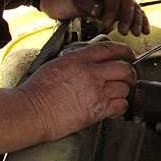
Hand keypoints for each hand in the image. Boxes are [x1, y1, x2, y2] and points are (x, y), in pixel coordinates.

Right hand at [18, 42, 136, 140]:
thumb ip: (76, 61)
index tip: (131, 54)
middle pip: (124, 68)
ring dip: (124, 91)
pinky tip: (114, 108)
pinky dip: (120, 106)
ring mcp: (95, 91)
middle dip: (130, 73)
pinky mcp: (97, 110)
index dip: (125, 50)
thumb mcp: (55, 65)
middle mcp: (90, 73)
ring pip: (124, 87)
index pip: (110, 49)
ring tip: (116, 94)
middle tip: (129, 78)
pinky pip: (120, 105)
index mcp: (77, 59)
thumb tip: (90, 62)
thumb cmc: (36, 92)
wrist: (29, 112)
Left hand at [70, 0, 149, 35]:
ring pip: (135, 7)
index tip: (107, 24)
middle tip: (122, 31)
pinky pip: (138, 12)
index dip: (112, 10)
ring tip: (135, 33)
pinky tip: (145, 31)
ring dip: (136, 21)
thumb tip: (99, 11)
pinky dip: (143, 21)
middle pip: (126, 0)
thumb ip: (88, 2)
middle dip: (126, 17)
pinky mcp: (129, 5)